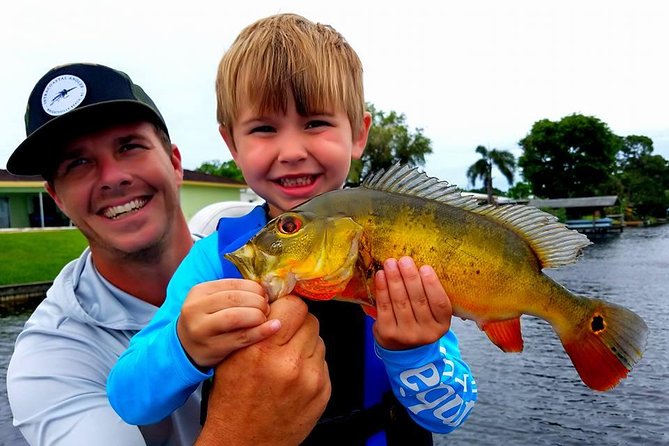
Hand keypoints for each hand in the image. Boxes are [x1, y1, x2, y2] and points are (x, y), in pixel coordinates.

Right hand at [177, 279, 280, 367]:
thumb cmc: (208, 320)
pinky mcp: (211, 348)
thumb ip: (234, 293)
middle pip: (234, 299)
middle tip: (267, 308)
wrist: (186, 348)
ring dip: (258, 315)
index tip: (265, 295)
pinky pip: (241, 338)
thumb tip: (267, 288)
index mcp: (199, 292)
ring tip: (265, 318)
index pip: (233, 284)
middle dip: (257, 302)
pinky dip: (261, 331)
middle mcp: (195, 309)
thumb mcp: (212, 302)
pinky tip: (274, 327)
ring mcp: (201, 330)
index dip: (254, 288)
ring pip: (236, 317)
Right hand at [196, 295, 329, 445]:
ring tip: (288, 358)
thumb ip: (255, 328)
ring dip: (306, 343)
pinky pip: (323, 362)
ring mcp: (311, 379)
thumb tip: (274, 302)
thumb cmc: (232, 402)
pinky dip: (312, 364)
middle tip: (285, 334)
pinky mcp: (324, 392)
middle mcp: (290, 363)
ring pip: (319, 339)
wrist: (244, 443)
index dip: (287, 306)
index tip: (283, 311)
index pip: (293, 306)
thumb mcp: (231, 358)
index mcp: (263, 350)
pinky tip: (296, 376)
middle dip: (298, 323)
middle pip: (310, 320)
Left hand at [373, 256, 452, 349]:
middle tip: (404, 260)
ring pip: (400, 302)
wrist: (401, 348)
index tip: (425, 267)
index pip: (439, 303)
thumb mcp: (431, 313)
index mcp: (442, 325)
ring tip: (390, 263)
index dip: (432, 285)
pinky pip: (384, 307)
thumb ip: (429, 295)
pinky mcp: (388, 333)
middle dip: (410, 277)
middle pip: (418, 300)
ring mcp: (406, 334)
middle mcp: (426, 333)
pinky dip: (382, 289)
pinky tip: (380, 276)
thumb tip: (417, 265)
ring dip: (394, 280)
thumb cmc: (418, 320)